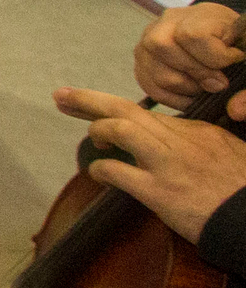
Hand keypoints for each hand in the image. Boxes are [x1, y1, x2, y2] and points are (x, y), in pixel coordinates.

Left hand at [54, 87, 245, 242]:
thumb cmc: (244, 190)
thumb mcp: (233, 153)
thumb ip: (202, 142)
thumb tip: (175, 141)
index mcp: (199, 131)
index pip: (150, 113)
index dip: (119, 109)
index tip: (98, 108)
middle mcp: (181, 141)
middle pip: (127, 109)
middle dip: (89, 99)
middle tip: (61, 96)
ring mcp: (169, 165)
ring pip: (121, 129)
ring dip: (97, 131)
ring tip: (93, 140)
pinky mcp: (160, 191)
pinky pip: (118, 171)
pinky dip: (100, 169)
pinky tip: (98, 174)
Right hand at [133, 1, 241, 114]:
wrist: (224, 41)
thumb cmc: (238, 47)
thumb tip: (235, 110)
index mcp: (199, 14)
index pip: (191, 34)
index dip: (215, 57)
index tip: (235, 60)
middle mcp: (166, 22)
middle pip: (162, 46)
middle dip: (196, 74)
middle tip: (219, 83)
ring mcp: (148, 42)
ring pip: (156, 71)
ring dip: (186, 88)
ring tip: (205, 87)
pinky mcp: (142, 62)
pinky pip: (149, 86)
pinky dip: (174, 98)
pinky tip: (192, 95)